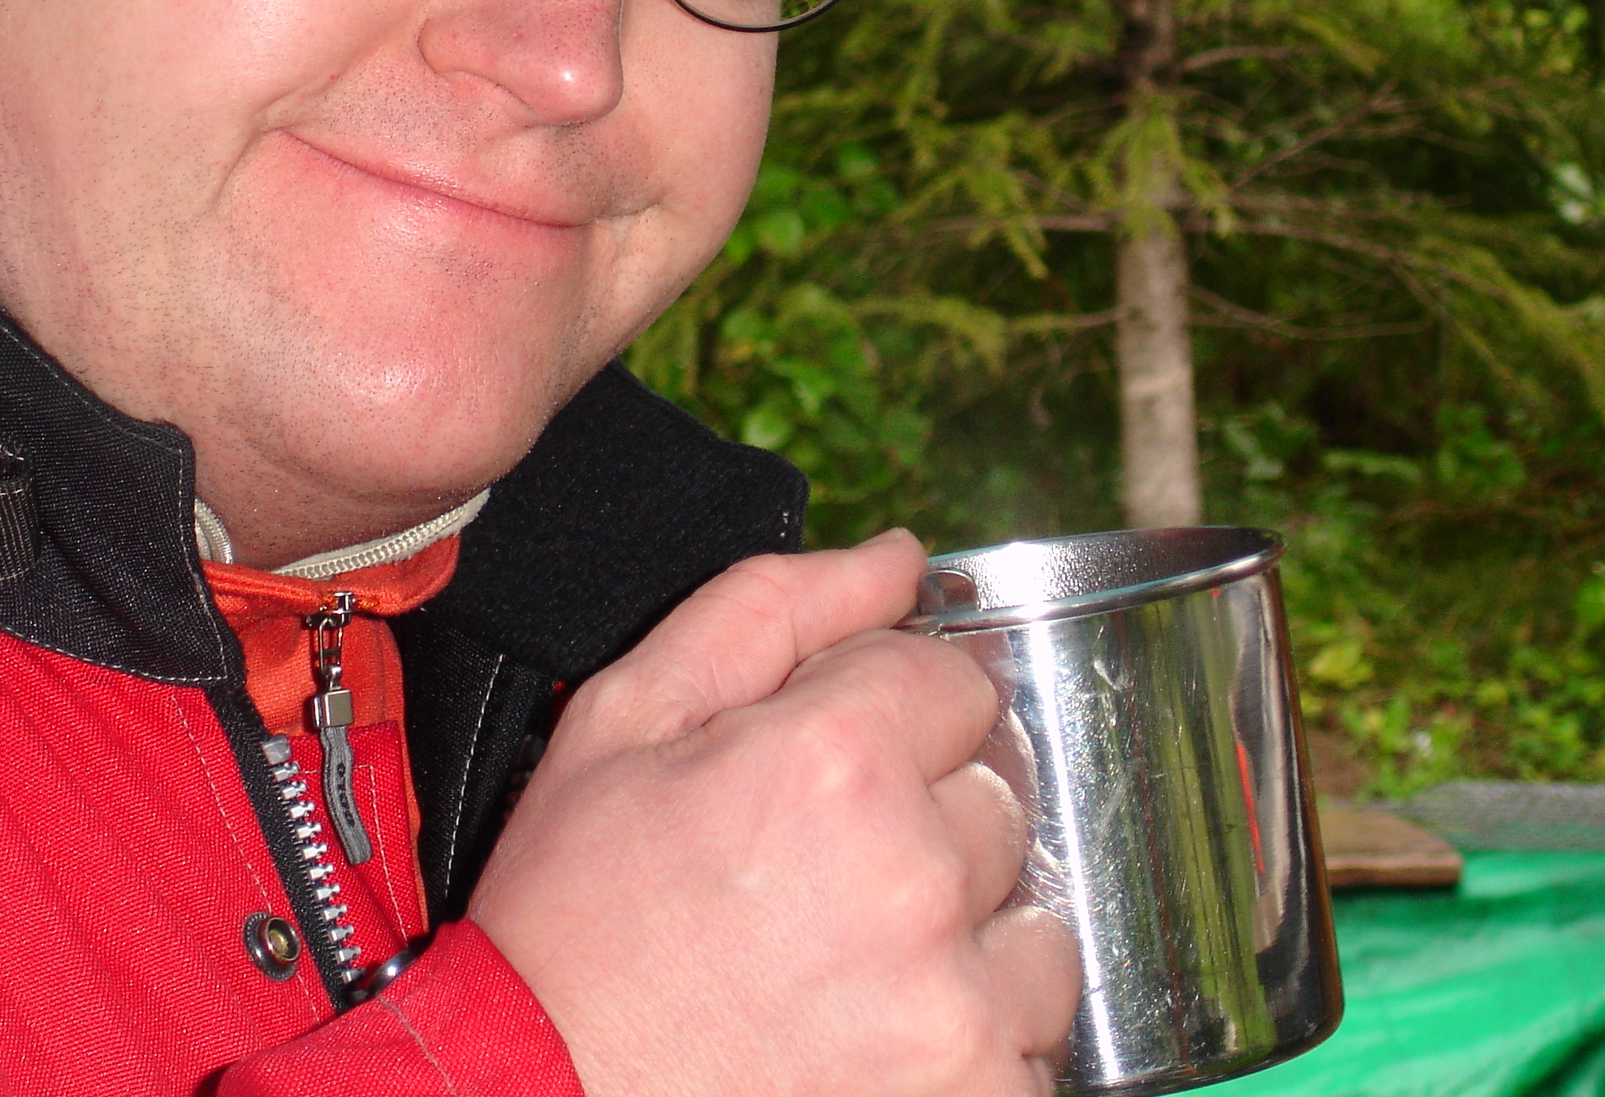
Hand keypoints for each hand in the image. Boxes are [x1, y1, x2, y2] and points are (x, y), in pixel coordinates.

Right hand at [468, 529, 1078, 1096]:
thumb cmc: (569, 924)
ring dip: (967, 939)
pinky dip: (973, 1042)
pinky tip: (875, 1040)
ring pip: (1036, 927)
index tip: (829, 773)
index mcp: (836, 759)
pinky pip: (1035, 1046)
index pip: (957, 682)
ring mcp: (957, 1005)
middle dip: (924, 822)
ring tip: (853, 968)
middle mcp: (916, 877)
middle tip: (817, 880)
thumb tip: (896, 558)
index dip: (889, 716)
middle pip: (999, 797)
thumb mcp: (622, 722)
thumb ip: (772, 611)